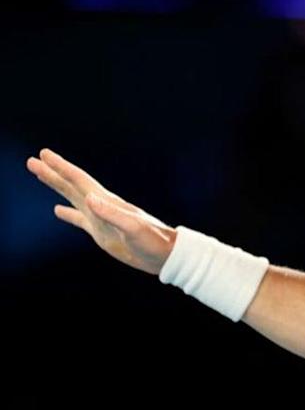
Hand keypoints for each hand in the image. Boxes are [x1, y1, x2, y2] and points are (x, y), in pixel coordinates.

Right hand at [26, 148, 176, 274]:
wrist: (166, 255)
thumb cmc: (154, 241)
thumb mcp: (133, 228)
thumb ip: (112, 214)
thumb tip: (89, 197)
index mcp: (108, 202)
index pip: (79, 181)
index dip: (61, 167)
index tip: (44, 155)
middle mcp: (102, 206)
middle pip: (72, 186)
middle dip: (52, 173)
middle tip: (33, 160)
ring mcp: (101, 219)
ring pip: (73, 198)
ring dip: (56, 187)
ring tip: (41, 175)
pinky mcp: (102, 232)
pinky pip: (80, 219)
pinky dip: (68, 213)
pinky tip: (58, 210)